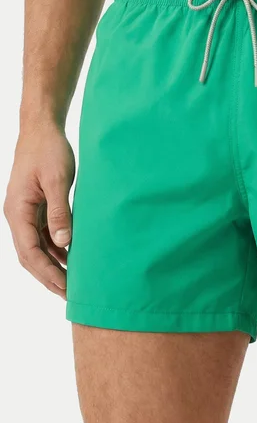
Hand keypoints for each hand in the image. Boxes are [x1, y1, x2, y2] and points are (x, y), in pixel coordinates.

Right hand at [4, 123, 74, 297]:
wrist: (42, 128)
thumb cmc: (49, 150)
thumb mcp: (57, 180)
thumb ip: (60, 212)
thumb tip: (64, 243)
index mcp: (17, 211)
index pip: (29, 253)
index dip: (47, 273)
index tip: (66, 288)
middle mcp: (17, 215)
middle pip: (30, 256)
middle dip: (49, 276)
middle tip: (71, 294)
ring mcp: (26, 212)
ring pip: (36, 248)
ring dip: (53, 265)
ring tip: (73, 282)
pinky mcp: (36, 207)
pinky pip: (43, 235)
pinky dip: (56, 249)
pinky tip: (71, 257)